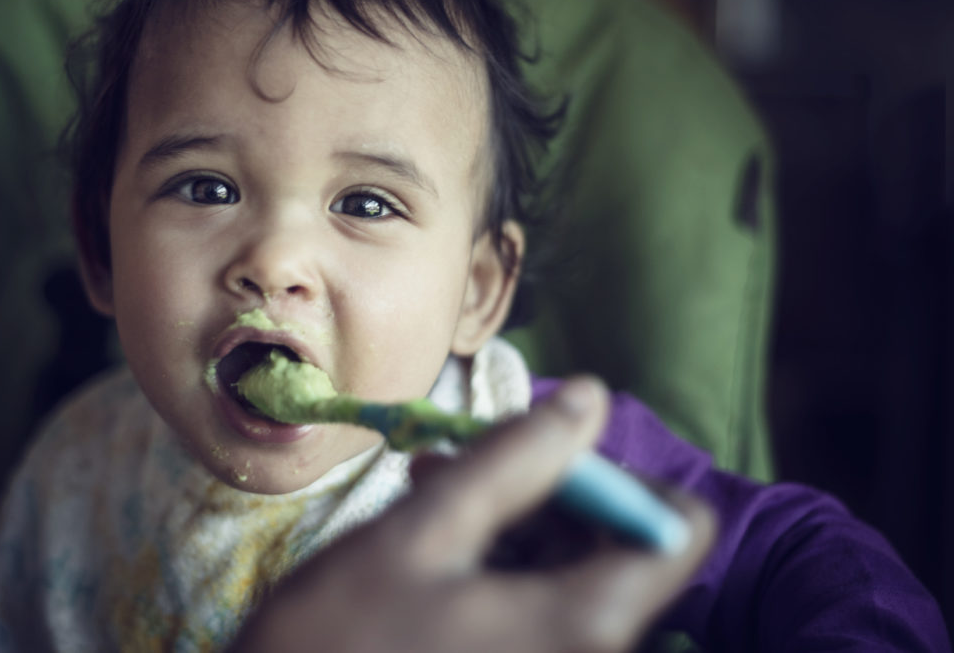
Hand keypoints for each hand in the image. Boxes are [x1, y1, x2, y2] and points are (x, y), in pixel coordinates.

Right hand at [231, 377, 714, 652]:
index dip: (619, 474)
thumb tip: (590, 397)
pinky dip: (501, 563)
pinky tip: (436, 537)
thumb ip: (515, 460)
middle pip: (623, 546)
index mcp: (589, 621)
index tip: (543, 456)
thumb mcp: (425, 534)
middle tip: (463, 462)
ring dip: (515, 521)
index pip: (682, 529)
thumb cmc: (343, 640)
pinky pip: (541, 608)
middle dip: (551, 491)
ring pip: (575, 574)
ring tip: (431, 488)